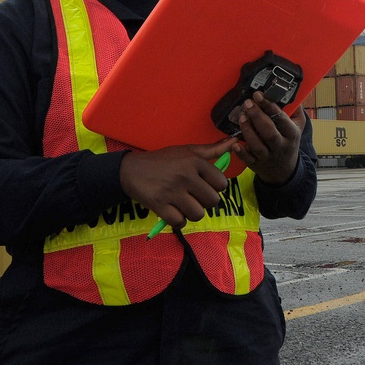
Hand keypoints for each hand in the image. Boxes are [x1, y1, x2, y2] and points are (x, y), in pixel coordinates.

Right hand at [119, 140, 235, 229]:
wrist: (130, 170)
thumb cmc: (163, 160)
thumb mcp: (187, 150)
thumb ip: (213, 149)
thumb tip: (234, 141)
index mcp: (194, 161)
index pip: (221, 183)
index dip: (216, 187)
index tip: (205, 185)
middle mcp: (185, 176)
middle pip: (212, 201)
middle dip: (205, 202)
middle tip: (194, 197)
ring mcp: (172, 191)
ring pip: (198, 214)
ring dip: (192, 213)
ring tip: (184, 205)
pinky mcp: (159, 205)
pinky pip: (180, 222)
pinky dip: (179, 221)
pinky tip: (174, 212)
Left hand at [231, 91, 304, 184]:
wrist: (284, 171)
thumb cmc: (289, 143)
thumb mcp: (298, 127)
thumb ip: (295, 111)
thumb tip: (290, 93)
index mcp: (291, 134)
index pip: (281, 119)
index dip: (269, 106)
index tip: (259, 95)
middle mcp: (280, 146)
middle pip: (269, 132)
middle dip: (257, 116)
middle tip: (248, 103)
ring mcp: (267, 156)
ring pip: (257, 145)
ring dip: (248, 130)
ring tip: (242, 116)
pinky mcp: (256, 164)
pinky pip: (248, 159)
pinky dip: (241, 153)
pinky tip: (235, 143)